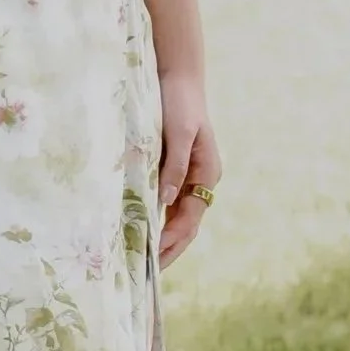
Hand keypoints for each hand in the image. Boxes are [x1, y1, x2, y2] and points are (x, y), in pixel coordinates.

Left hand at [157, 77, 219, 267]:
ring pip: (177, 217)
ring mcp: (188, 176)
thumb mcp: (180, 133)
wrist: (177, 77)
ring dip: (163, 238)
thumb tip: (166, 201)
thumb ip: (176, 166)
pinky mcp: (174, 169)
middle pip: (187, 224)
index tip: (153, 255)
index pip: (190, 218)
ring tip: (143, 260)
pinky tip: (142, 229)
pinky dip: (157, 219)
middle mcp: (200, 180)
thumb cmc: (180, 103)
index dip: (172, 238)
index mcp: (207, 174)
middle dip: (170, 248)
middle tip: (148, 272)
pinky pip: (167, 202)